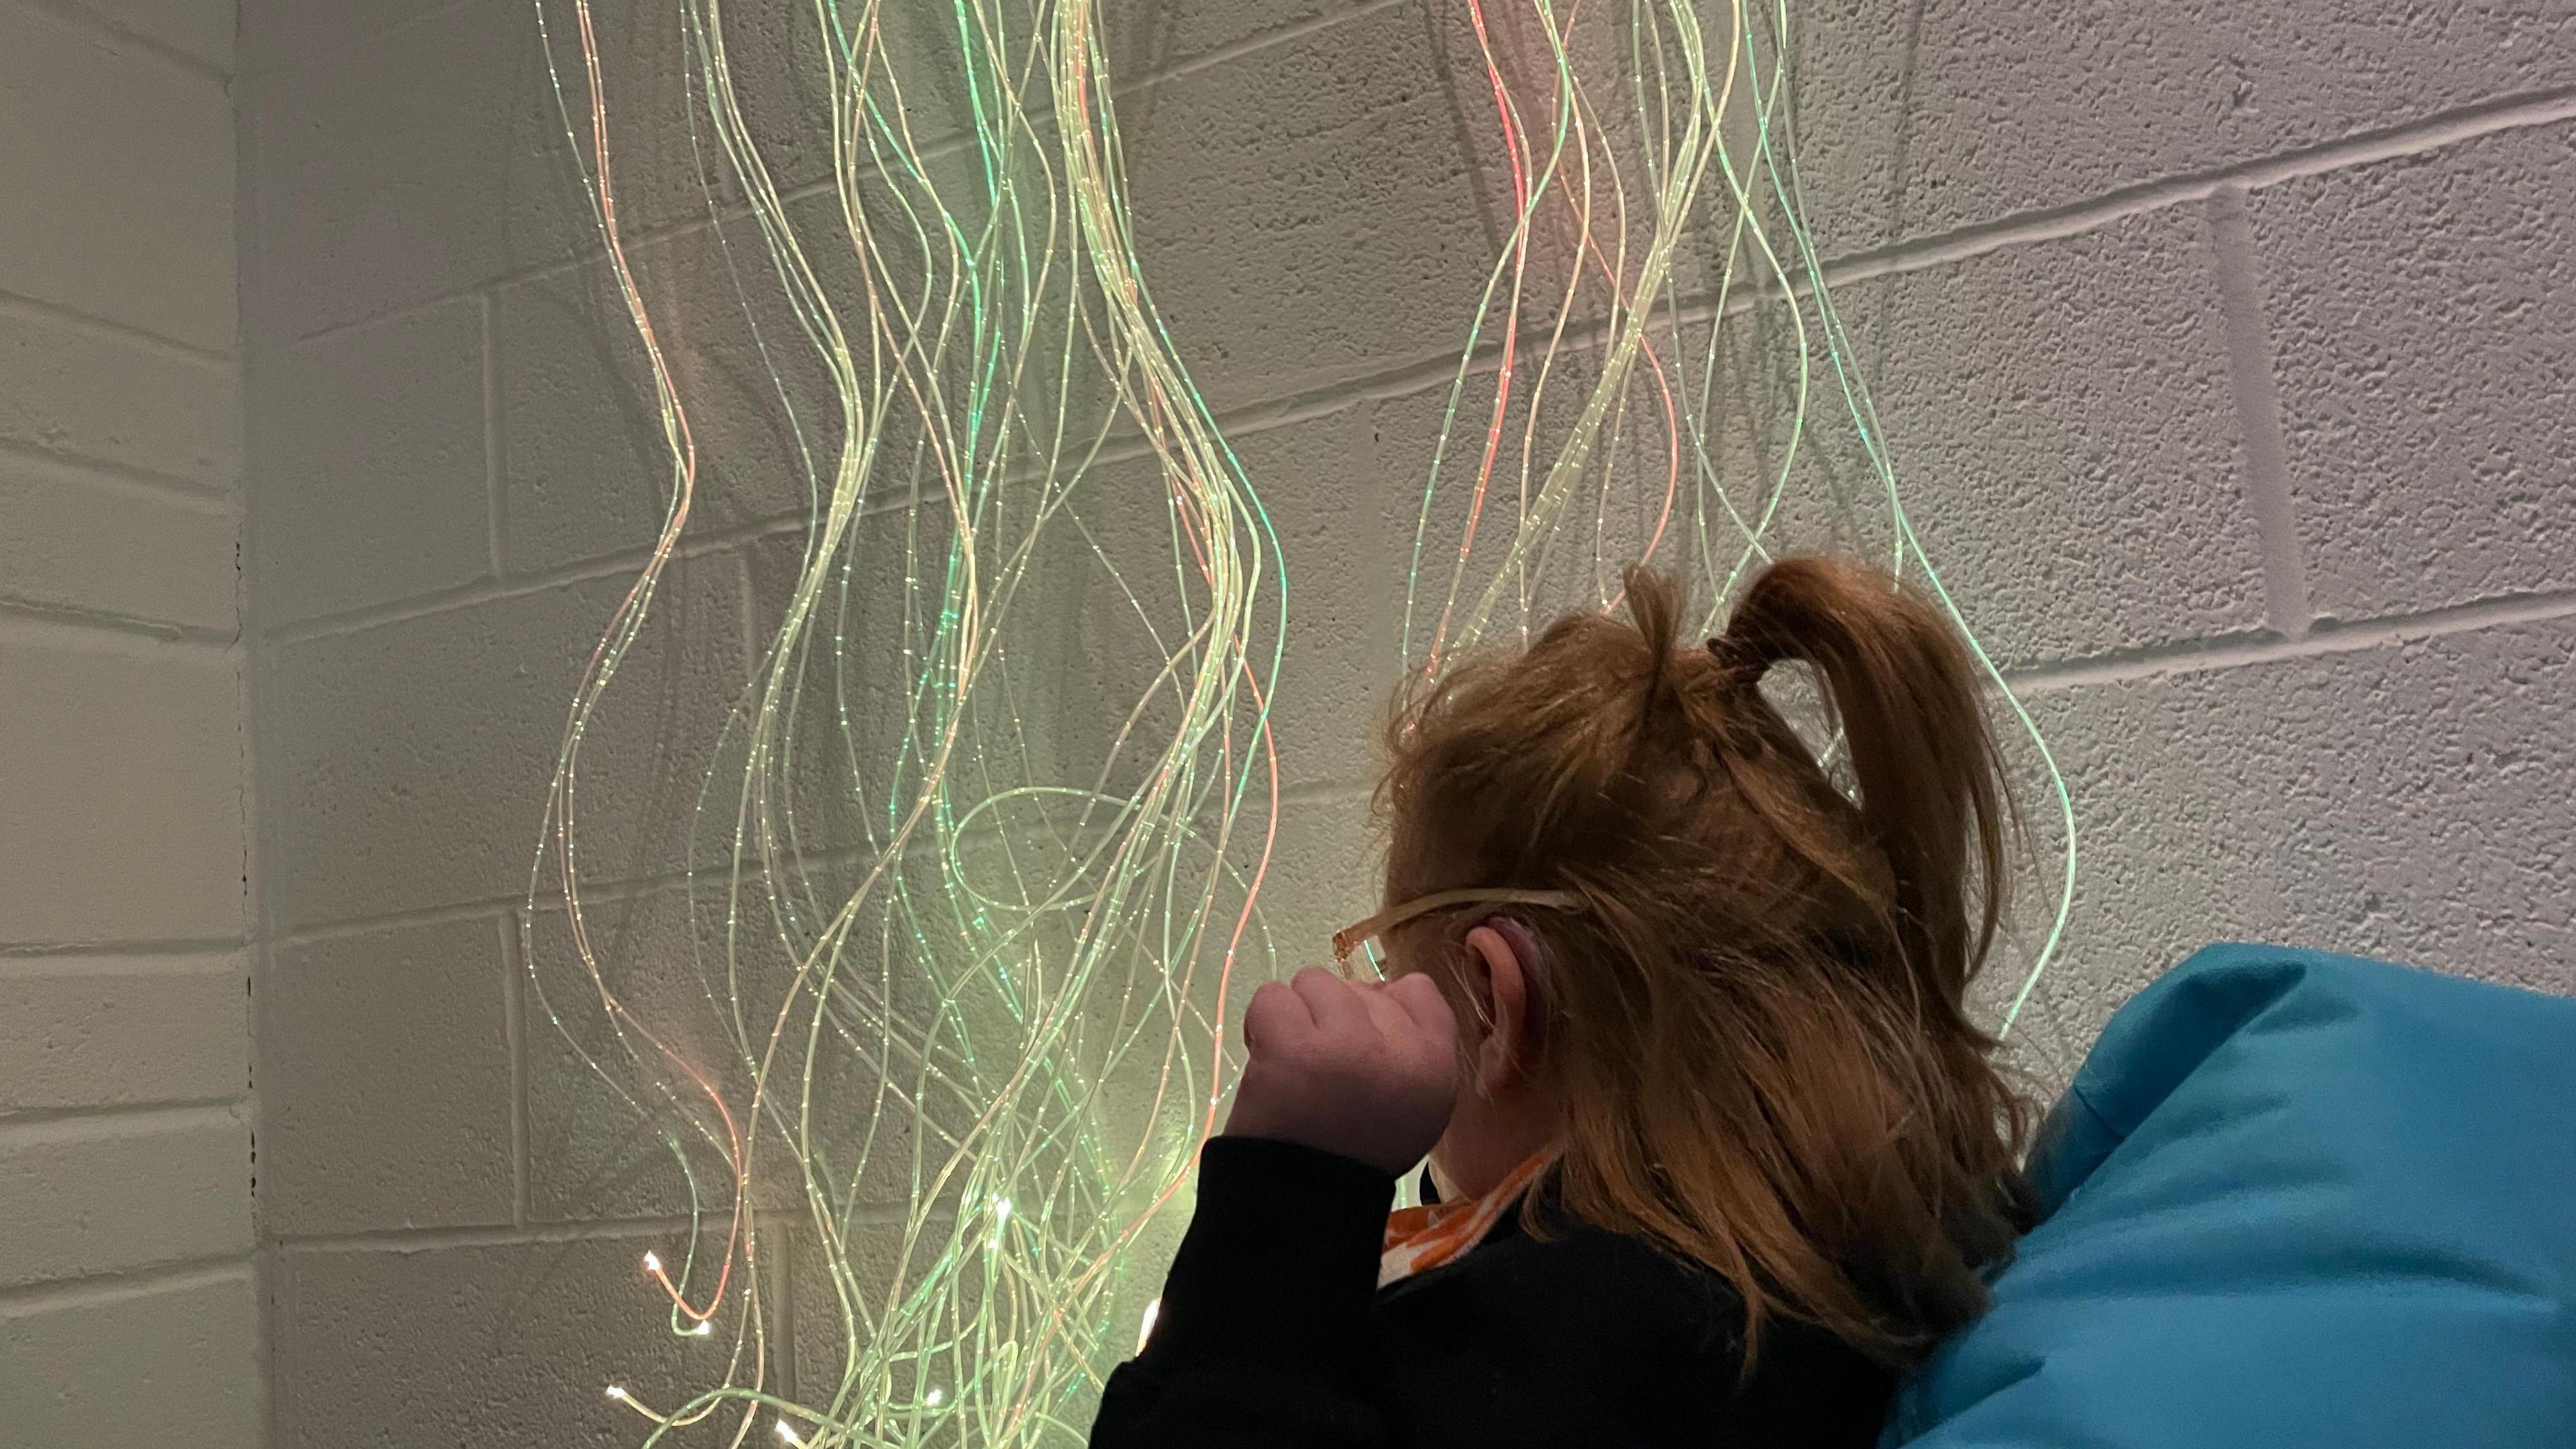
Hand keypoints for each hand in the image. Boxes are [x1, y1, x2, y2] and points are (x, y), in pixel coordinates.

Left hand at [1223, 967, 1459, 1176]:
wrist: (1304, 1198)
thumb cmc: (1357, 1151)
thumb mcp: (1416, 1105)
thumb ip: (1412, 1045)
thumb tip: (1379, 987)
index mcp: (1434, 1062)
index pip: (1418, 990)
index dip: (1383, 1004)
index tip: (1361, 1038)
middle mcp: (1397, 1047)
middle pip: (1359, 986)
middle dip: (1334, 1018)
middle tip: (1323, 1068)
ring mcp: (1344, 1042)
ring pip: (1313, 982)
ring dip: (1298, 1016)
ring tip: (1295, 1061)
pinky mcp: (1292, 1046)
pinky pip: (1272, 997)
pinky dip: (1263, 1023)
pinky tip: (1269, 1057)